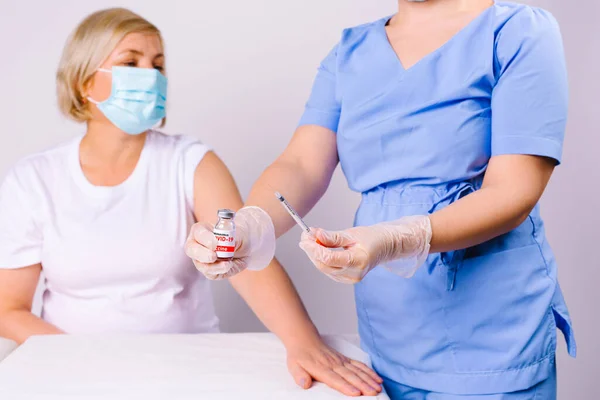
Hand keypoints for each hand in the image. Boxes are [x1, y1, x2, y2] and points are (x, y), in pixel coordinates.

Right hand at [185, 207, 275, 279]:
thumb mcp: (239, 233)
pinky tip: (228, 265)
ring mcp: (200, 259)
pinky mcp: (208, 271)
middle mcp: (197, 244)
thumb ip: (232, 238)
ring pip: (200, 265)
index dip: (205, 238)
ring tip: (227, 263)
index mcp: (202, 230)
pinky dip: (219, 271)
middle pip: (191, 250)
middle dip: (202, 254)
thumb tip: (228, 245)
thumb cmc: (238, 236)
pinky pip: (210, 274)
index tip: (216, 243)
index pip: (198, 232)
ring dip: (214, 266)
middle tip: (214, 256)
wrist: (244, 247)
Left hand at [286, 340, 382, 396]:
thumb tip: (304, 384)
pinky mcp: (345, 359)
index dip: (346, 386)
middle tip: (373, 393)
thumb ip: (299, 376)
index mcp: (321, 368)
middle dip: (363, 385)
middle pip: (350, 376)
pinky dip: (369, 371)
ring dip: (368, 379)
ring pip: (357, 371)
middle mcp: (333, 364)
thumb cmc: (299, 356)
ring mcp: (340, 361)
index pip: (335, 379)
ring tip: (378, 387)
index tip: (356, 393)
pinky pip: (359, 365)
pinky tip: (377, 378)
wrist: (304, 339)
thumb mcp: (293, 366)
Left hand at [299, 216, 431, 283]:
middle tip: (304, 236)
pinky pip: (328, 270)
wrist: (385, 247)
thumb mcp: (352, 234)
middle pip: (323, 265)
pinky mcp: (347, 279)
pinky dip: (321, 259)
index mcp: (358, 261)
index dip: (313, 248)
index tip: (305, 236)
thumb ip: (332, 236)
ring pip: (324, 268)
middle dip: (311, 251)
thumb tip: (314, 234)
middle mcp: (354, 274)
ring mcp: (350, 279)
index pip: (328, 258)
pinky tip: (318, 248)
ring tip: (310, 239)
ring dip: (314, 254)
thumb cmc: (371, 238)